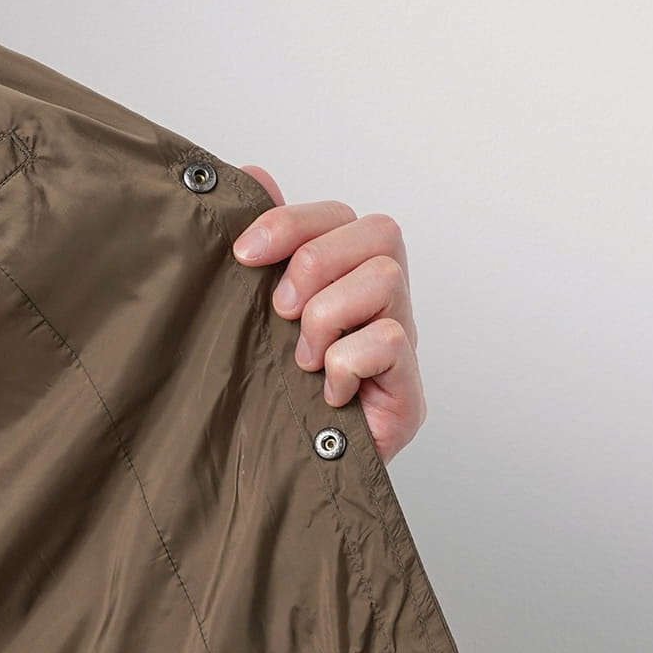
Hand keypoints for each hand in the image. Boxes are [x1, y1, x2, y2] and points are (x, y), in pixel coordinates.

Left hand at [231, 165, 425, 464]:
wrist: (288, 478)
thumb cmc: (275, 397)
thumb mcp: (254, 317)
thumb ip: (261, 250)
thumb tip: (253, 173)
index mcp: (348, 279)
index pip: (341, 216)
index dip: (291, 223)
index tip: (243, 255)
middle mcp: (384, 304)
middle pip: (378, 233)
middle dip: (315, 265)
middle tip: (281, 313)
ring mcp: (402, 346)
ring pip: (385, 280)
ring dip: (328, 317)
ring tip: (304, 360)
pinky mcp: (409, 391)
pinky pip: (389, 340)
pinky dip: (345, 363)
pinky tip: (328, 393)